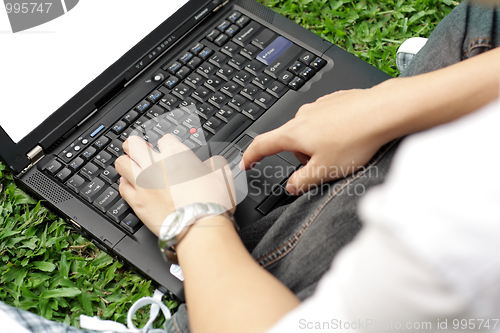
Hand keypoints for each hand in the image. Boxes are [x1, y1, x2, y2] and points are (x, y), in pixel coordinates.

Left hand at [115, 134, 235, 235]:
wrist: (200, 228)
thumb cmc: (212, 203)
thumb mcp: (222, 175)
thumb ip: (214, 164)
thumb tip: (212, 164)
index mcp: (176, 154)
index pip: (164, 139)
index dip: (167, 144)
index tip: (168, 150)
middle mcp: (155, 165)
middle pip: (134, 144)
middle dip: (136, 145)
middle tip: (140, 149)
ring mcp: (143, 183)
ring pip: (122, 163)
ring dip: (126, 162)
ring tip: (131, 166)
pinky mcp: (137, 202)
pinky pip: (122, 187)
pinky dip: (124, 184)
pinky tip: (129, 184)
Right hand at [240, 88, 387, 194]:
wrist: (383, 111)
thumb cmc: (355, 138)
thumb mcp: (324, 170)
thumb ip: (302, 182)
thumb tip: (291, 186)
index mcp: (294, 133)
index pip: (262, 145)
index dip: (250, 156)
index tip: (245, 163)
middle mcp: (303, 116)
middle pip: (292, 142)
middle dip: (303, 157)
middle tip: (325, 166)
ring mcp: (319, 106)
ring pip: (310, 132)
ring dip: (319, 145)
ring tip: (343, 151)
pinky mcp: (335, 102)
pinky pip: (326, 121)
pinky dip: (333, 132)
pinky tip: (350, 137)